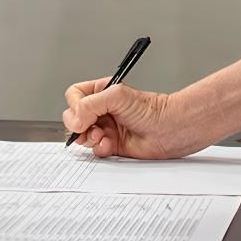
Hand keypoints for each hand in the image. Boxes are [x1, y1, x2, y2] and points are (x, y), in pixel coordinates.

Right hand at [62, 78, 191, 158]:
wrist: (167, 130)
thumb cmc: (150, 109)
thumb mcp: (117, 96)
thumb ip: (90, 104)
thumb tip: (76, 119)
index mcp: (101, 92)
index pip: (74, 95)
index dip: (75, 105)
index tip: (83, 113)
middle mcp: (101, 109)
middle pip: (73, 117)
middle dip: (79, 124)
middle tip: (90, 126)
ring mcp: (105, 127)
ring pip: (81, 135)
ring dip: (89, 137)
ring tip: (102, 136)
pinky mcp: (110, 144)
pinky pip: (94, 149)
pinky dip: (99, 148)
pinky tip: (110, 144)